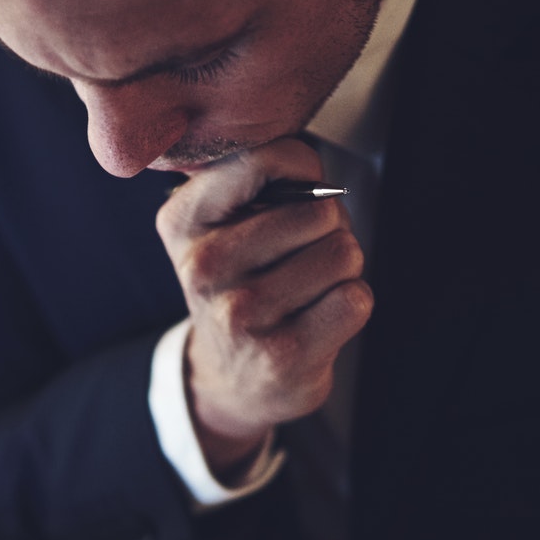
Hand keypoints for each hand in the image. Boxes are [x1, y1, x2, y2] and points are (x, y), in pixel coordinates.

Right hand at [156, 137, 372, 475]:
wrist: (232, 379)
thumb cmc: (240, 288)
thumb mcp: (219, 226)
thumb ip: (253, 180)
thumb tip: (314, 173)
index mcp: (183, 222)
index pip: (262, 159)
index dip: (302, 168)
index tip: (299, 191)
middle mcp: (205, 268)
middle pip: (320, 211)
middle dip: (328, 229)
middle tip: (302, 255)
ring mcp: (243, 315)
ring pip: (343, 252)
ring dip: (341, 269)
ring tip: (308, 288)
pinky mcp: (284, 355)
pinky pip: (355, 298)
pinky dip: (350, 304)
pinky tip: (317, 318)